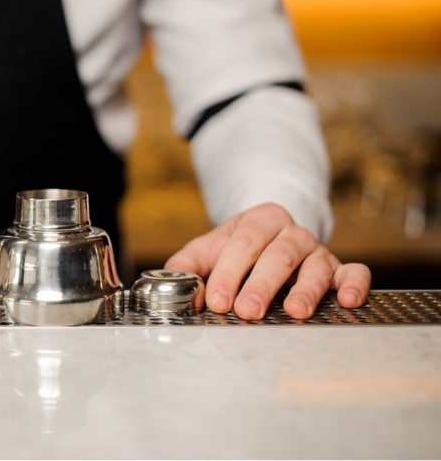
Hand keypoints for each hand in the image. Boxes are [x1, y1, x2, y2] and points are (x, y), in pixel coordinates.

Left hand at [165, 202, 370, 319]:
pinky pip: (355, 272)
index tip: (217, 300)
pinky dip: (356, 285)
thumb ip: (188, 265)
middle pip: (278, 256)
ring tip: (294, 312)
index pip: (243, 243)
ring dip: (305, 291)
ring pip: (315, 266)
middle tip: (246, 311)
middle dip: (261, 285)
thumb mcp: (208, 250)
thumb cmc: (235, 251)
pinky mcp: (340, 269)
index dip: (229, 272)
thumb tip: (176, 285)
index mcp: (259, 220)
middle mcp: (292, 232)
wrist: (269, 238)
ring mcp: (318, 250)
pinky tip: (350, 301)